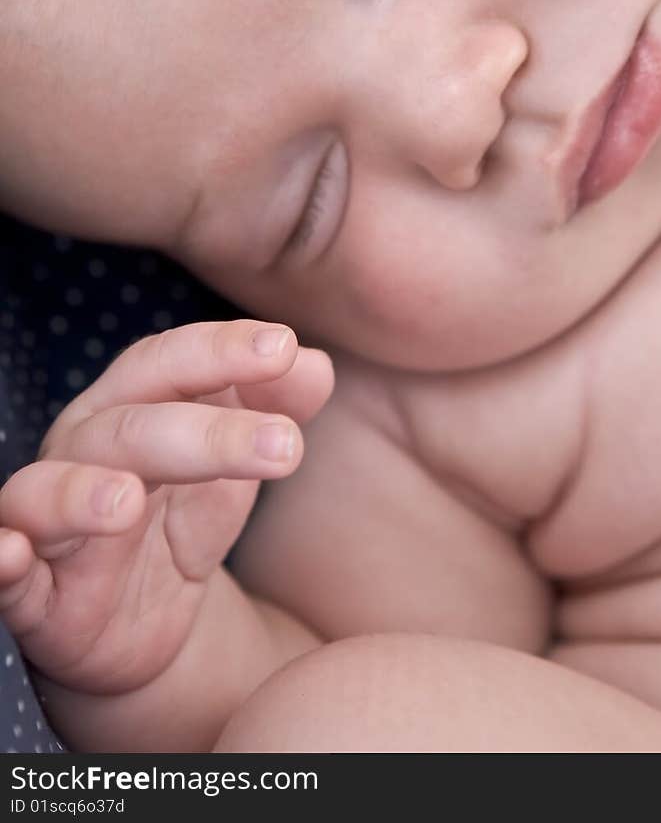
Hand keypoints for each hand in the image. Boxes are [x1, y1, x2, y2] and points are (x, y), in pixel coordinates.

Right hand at [0, 319, 332, 697]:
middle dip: (208, 433)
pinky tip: (9, 555)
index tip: (286, 346)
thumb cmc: (182, 517)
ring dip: (81, 493)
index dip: (222, 349)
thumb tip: (316, 365)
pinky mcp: (29, 593)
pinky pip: (1, 570)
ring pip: (48, 491)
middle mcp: (81, 450)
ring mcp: (45, 519)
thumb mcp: (239, 465)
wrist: (145, 626)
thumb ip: (276, 408)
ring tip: (126, 500)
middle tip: (286, 445)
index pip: (168, 363)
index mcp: (132, 406)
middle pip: (132, 427)